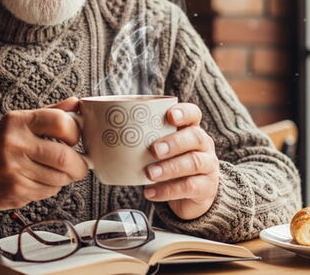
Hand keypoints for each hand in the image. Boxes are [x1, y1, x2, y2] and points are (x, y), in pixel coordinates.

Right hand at [0, 97, 87, 209]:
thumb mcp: (19, 122)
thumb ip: (50, 113)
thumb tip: (76, 103)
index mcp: (17, 121)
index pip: (60, 122)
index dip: (75, 133)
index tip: (75, 139)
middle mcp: (14, 144)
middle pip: (64, 157)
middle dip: (79, 164)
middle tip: (80, 165)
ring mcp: (14, 169)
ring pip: (59, 178)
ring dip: (66, 178)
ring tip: (58, 173)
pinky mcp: (15, 190)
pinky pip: (48, 191)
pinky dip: (52, 188)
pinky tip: (41, 181)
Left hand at [144, 103, 219, 219]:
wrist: (191, 197)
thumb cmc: (170, 166)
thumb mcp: (160, 151)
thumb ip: (141, 142)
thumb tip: (101, 136)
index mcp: (191, 130)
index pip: (193, 114)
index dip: (183, 112)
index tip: (169, 115)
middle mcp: (203, 145)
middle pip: (195, 137)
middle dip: (174, 142)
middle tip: (154, 150)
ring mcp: (208, 166)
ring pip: (194, 162)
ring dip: (170, 167)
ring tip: (149, 173)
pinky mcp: (206, 187)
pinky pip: (190, 187)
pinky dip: (167, 190)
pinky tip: (151, 192)